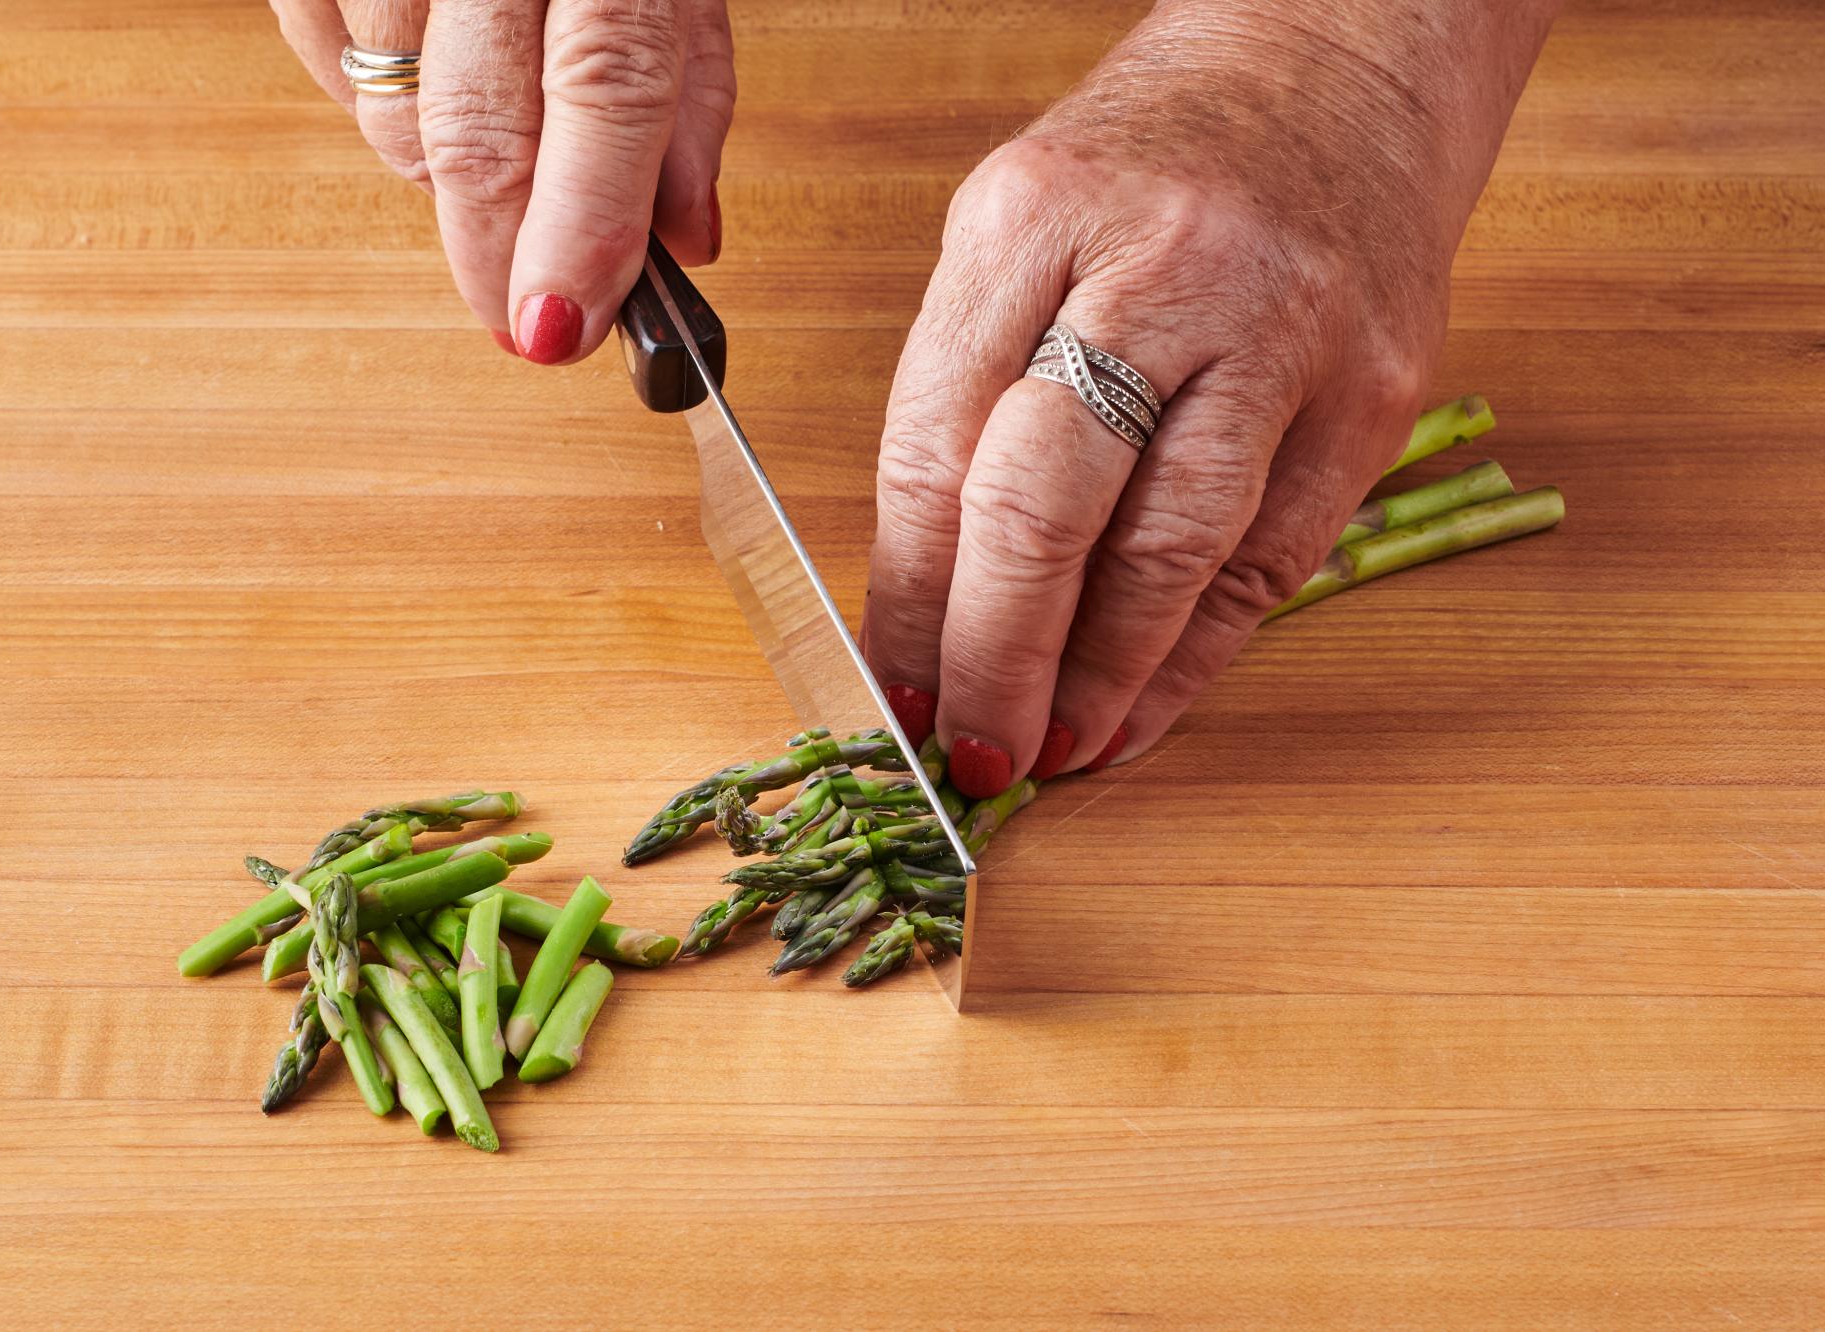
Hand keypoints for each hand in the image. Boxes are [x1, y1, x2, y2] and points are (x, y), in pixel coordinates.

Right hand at [270, 0, 734, 360]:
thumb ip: (688, 91)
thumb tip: (685, 237)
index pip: (605, 87)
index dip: (584, 223)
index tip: (561, 328)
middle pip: (479, 126)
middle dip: (498, 252)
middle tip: (522, 320)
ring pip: (393, 115)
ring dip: (446, 177)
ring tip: (494, 147)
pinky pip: (324, 61)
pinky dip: (374, 101)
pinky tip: (424, 73)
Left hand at [862, 0, 1556, 797]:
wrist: (1346, 64)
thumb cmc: (1159, 162)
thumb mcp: (1021, 227)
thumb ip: (969, 387)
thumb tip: (926, 595)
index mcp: (1032, 215)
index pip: (935, 444)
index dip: (906, 594)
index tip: (891, 688)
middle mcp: (1160, 269)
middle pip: (1045, 503)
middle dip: (992, 656)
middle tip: (967, 750)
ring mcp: (1284, 329)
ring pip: (1170, 549)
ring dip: (1097, 678)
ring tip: (1049, 751)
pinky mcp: (1376, 388)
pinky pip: (1271, 560)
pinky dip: (1197, 658)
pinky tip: (1141, 709)